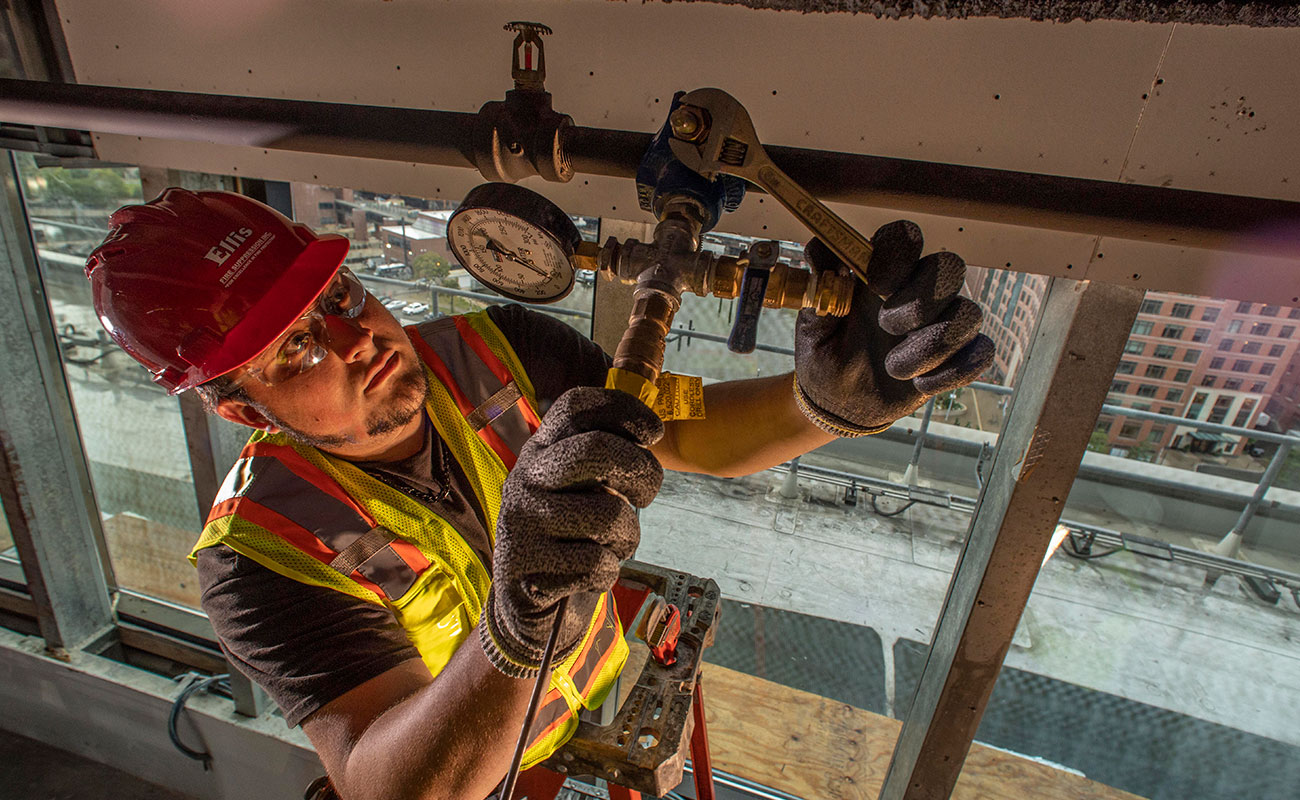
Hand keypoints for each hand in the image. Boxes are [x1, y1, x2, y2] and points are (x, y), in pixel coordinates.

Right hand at [479, 386, 663, 676]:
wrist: (522, 599)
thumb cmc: (569, 533)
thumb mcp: (578, 486)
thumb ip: (605, 457)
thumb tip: (653, 432)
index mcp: (542, 448)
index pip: (578, 405)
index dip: (625, 409)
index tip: (655, 433)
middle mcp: (526, 475)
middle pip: (596, 450)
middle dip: (641, 471)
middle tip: (646, 495)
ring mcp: (521, 519)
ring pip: (608, 515)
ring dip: (627, 538)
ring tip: (610, 545)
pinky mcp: (524, 564)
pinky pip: (596, 563)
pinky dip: (606, 573)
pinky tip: (588, 573)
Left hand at [794, 221, 994, 436]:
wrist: (838, 404)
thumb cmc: (825, 356)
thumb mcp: (813, 325)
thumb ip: (820, 289)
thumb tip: (817, 252)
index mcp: (883, 275)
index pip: (905, 238)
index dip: (898, 254)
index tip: (876, 284)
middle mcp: (918, 292)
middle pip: (949, 266)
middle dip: (921, 299)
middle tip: (887, 326)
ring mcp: (942, 323)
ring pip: (968, 314)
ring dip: (931, 346)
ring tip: (893, 368)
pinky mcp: (957, 357)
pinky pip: (981, 352)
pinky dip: (953, 371)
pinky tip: (920, 384)